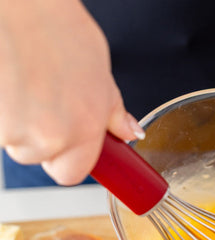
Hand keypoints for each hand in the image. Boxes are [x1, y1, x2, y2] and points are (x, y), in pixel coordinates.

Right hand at [0, 0, 143, 184]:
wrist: (18, 4)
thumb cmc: (58, 30)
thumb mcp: (102, 76)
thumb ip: (115, 114)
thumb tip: (129, 132)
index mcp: (83, 132)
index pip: (72, 175)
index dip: (68, 161)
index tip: (68, 147)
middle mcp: (48, 138)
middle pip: (39, 158)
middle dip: (40, 139)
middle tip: (44, 103)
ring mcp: (11, 130)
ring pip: (13, 142)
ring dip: (16, 123)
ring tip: (25, 85)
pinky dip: (0, 112)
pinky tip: (8, 84)